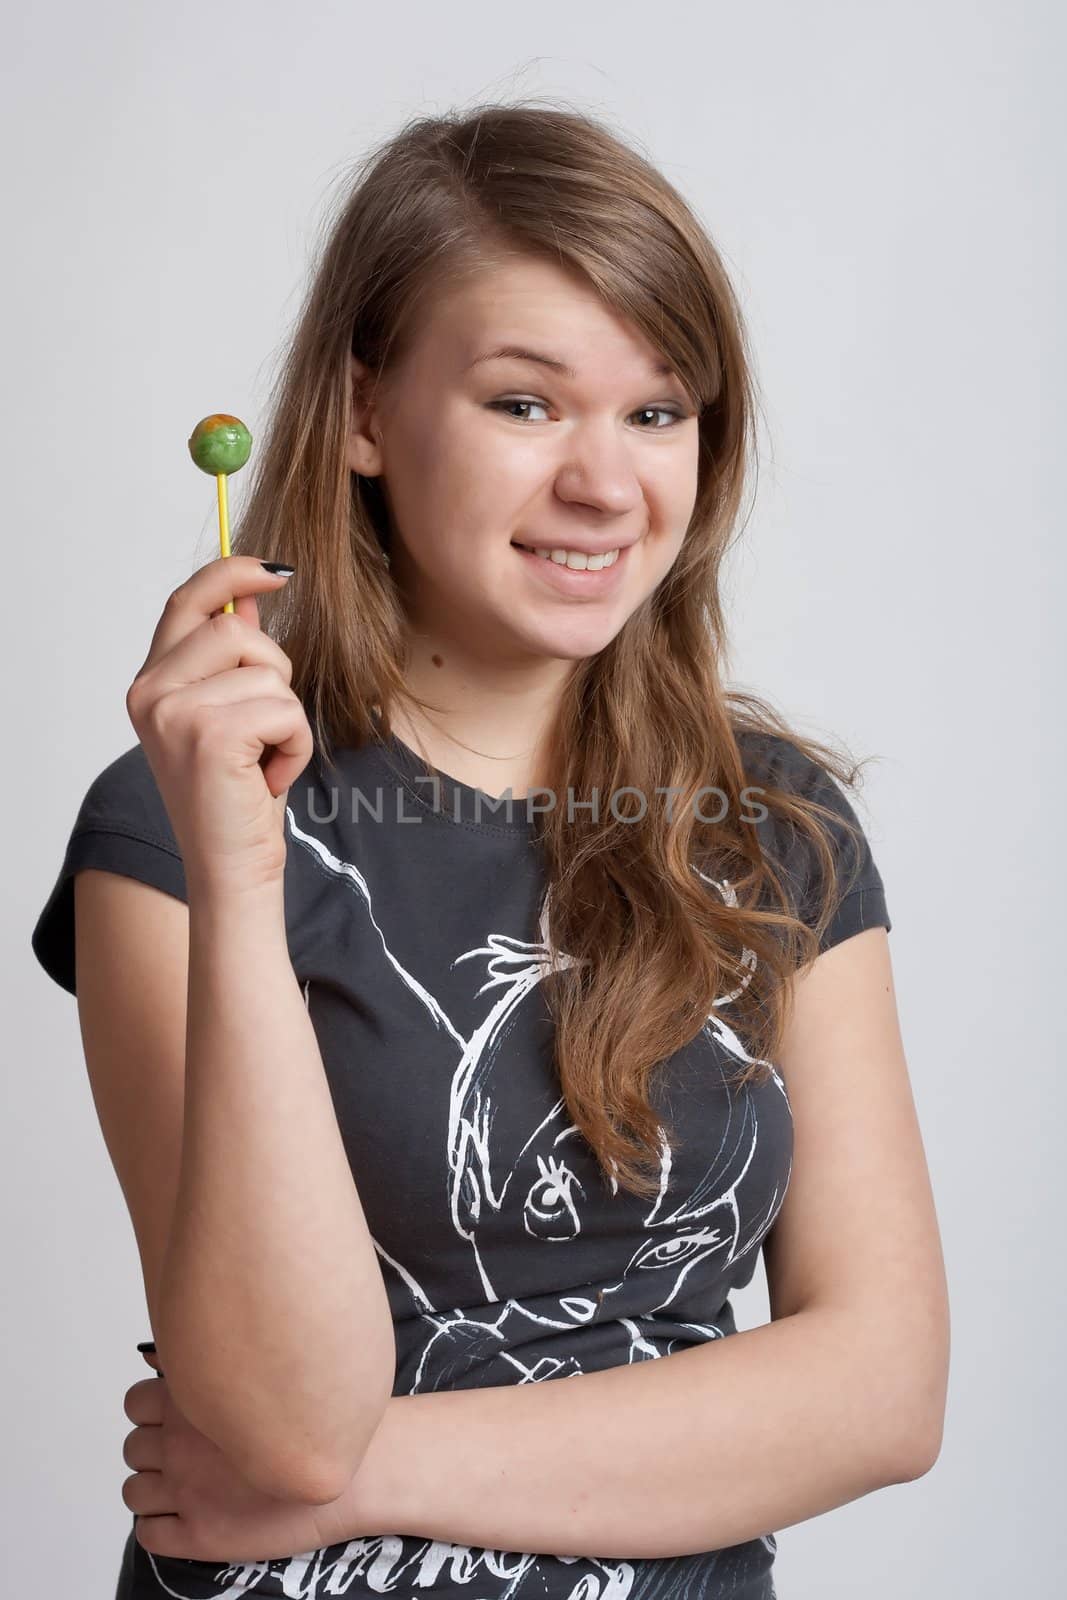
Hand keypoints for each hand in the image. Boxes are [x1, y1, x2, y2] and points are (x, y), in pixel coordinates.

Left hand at [122, 1349, 354, 1562]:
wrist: (360, 1471)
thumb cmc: (322, 1420)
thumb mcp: (272, 1371)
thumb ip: (222, 1363)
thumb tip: (182, 1357)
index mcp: (196, 1403)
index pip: (136, 1403)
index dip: (151, 1410)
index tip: (172, 1416)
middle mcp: (183, 1447)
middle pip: (132, 1448)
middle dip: (153, 1449)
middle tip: (183, 1453)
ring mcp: (189, 1494)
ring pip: (133, 1492)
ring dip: (151, 1488)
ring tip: (183, 1486)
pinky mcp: (200, 1537)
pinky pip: (148, 1534)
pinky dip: (158, 1525)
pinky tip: (185, 1516)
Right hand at [124, 554, 312, 896]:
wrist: (232, 869)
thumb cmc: (237, 797)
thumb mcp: (234, 716)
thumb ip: (232, 660)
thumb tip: (250, 599)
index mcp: (151, 684)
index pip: (187, 603)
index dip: (231, 574)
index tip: (277, 572)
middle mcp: (151, 693)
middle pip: (239, 633)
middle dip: (275, 676)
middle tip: (264, 730)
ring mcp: (174, 712)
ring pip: (270, 672)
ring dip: (288, 719)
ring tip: (263, 760)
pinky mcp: (209, 735)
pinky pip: (285, 709)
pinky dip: (295, 745)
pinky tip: (270, 777)